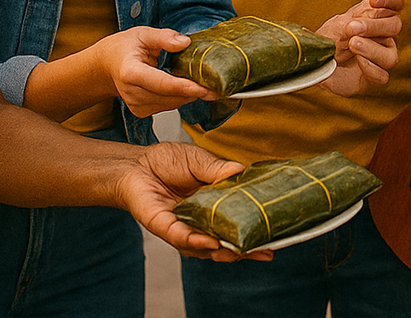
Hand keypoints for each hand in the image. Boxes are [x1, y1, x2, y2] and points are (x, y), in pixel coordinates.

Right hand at [94, 27, 216, 117]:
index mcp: (130, 72)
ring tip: (202, 81)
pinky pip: (168, 106)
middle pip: (170, 97)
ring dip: (188, 94)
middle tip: (217, 84)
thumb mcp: (142, 34)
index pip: (161, 83)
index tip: (204, 88)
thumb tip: (185, 42)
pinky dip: (179, 97)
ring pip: (172, 104)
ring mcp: (136, 105)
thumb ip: (164, 37)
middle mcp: (132, 93)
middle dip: (194, 91)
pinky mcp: (141, 111)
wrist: (105, 67)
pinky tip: (184, 85)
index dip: (184, 87)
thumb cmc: (123, 48)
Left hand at [115, 141, 272, 261]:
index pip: (237, 222)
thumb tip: (242, 172)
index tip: (275, 237)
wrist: (135, 163)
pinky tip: (211, 242)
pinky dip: (197, 241)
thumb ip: (220, 170)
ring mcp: (183, 227)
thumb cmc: (166, 161)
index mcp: (213, 206)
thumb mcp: (200, 160)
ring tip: (240, 250)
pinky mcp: (164, 227)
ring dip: (223, 250)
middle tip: (263, 251)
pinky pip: (182, 238)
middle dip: (244, 250)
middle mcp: (200, 222)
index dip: (254, 231)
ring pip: (205, 247)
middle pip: (225, 242)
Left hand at [316, 0, 403, 96]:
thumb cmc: (329, 42)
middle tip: (352, 28)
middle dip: (375, 26)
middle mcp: (383, 35)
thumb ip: (355, 19)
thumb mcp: (337, 25)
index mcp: (377, 17)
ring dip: (371, 49)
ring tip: (352, 45)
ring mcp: (382, 56)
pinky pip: (382, 75)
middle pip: (396, 26)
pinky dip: (369, 68)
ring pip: (391, 55)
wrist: (317, 66)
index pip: (396, 1)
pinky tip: (356, 62)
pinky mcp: (375, 76)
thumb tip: (367, 13)